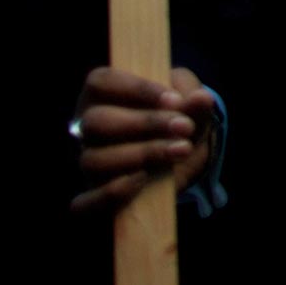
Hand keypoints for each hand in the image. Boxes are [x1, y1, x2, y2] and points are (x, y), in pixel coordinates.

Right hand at [70, 66, 215, 213]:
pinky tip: (142, 181)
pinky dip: (111, 193)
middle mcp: (88, 128)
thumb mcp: (190, 106)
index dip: (135, 89)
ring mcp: (88, 163)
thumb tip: (201, 98)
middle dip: (144, 123)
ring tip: (179, 151)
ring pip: (93, 160)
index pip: (100, 82)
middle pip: (95, 121)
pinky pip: (84, 202)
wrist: (183, 160)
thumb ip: (194, 101)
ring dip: (141, 154)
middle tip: (184, 127)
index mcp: (105, 95)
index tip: (174, 100)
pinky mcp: (93, 195)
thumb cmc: (178, 121)